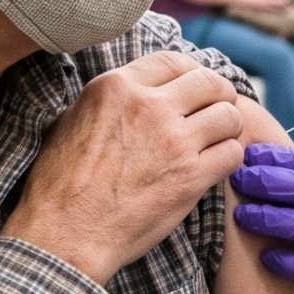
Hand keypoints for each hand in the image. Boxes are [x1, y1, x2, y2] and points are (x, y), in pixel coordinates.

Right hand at [5, 51, 245, 285]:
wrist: (65, 234)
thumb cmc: (60, 185)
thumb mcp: (72, 121)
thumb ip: (112, 101)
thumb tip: (137, 92)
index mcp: (116, 87)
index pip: (173, 60)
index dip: (191, 72)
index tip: (194, 88)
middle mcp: (149, 106)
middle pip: (210, 82)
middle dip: (219, 95)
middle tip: (214, 113)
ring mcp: (174, 140)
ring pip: (229, 115)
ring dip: (227, 128)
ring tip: (216, 142)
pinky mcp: (191, 176)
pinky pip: (232, 153)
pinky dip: (229, 159)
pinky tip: (214, 168)